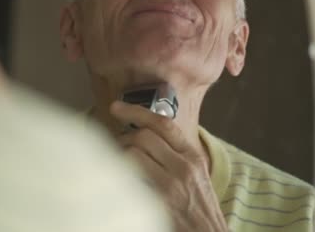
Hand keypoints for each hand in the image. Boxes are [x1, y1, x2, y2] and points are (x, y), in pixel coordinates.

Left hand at [110, 101, 227, 231]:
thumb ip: (175, 153)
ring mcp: (171, 185)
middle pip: (143, 136)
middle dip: (123, 138)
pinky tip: (120, 181)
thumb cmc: (198, 207)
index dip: (136, 111)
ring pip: (133, 153)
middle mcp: (184, 166)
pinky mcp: (159, 202)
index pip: (163, 124)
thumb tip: (144, 134)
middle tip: (116, 146)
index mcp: (192, 155)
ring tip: (117, 163)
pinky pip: (130, 178)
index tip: (116, 107)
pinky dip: (120, 176)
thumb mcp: (195, 174)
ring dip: (119, 156)